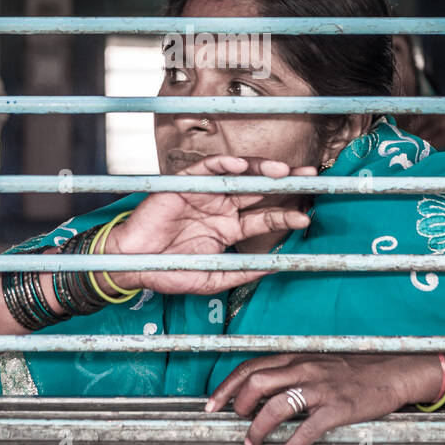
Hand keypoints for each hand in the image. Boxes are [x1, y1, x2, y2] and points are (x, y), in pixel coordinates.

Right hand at [103, 156, 316, 295]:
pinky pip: (207, 169)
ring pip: (238, 175)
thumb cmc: (168, 272)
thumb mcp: (211, 279)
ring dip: (261, 170)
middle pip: (259, 191)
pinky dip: (224, 164)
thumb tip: (277, 269)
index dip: (286, 215)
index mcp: (229, 229)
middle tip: (312, 176)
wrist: (132, 263)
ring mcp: (205, 194)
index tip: (307, 218)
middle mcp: (221, 208)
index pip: (264, 218)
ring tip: (284, 170)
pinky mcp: (185, 184)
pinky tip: (242, 164)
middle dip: (285, 183)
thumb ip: (243, 273)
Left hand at [204, 353, 444, 444]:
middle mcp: (304, 369)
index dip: (226, 386)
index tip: (211, 403)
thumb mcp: (316, 362)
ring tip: (252, 442)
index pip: (250, 367)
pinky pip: (307, 429)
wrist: (390, 371)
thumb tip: (260, 389)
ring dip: (258, 428)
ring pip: (276, 406)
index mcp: (296, 358)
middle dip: (238, 405)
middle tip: (236, 421)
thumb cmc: (352, 369)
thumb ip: (290, 372)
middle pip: (257, 383)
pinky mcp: (337, 408)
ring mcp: (320, 388)